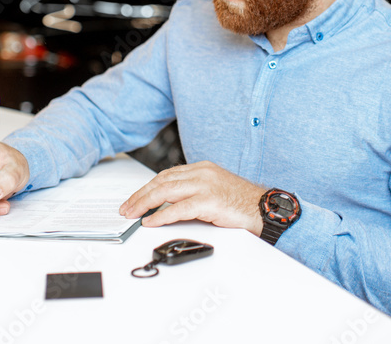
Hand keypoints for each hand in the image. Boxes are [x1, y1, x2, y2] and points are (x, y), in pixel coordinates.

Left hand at [119, 161, 264, 234]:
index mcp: (202, 168)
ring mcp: (205, 185)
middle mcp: (202, 173)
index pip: (167, 175)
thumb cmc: (242, 203)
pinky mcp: (208, 201)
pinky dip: (160, 216)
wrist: (263, 208)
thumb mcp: (215, 190)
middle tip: (127, 208)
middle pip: (161, 181)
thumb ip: (194, 192)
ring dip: (144, 203)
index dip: (148, 187)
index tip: (136, 198)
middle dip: (140, 195)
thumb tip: (169, 205)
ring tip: (133, 214)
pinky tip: (151, 222)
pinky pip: (177, 209)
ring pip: (165, 191)